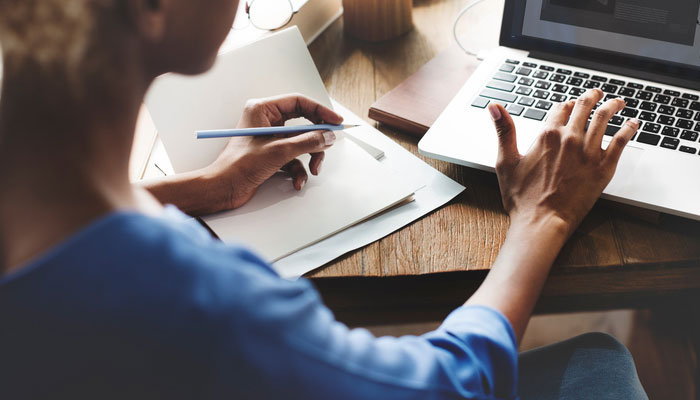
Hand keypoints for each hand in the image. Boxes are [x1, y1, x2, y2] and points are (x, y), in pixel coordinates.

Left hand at [204, 94, 342, 209]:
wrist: (222, 189)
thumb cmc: (238, 166)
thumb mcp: (279, 151)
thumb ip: (307, 142)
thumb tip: (327, 136)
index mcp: (262, 110)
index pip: (298, 102)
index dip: (320, 111)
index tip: (336, 121)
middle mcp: (266, 121)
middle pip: (302, 124)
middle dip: (315, 140)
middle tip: (328, 146)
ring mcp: (269, 139)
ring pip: (300, 143)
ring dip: (309, 158)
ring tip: (312, 170)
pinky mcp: (270, 155)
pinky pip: (293, 158)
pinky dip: (298, 171)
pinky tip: (297, 182)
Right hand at [489, 89, 638, 234]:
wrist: (542, 222)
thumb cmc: (522, 198)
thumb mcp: (506, 161)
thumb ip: (504, 131)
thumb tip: (494, 107)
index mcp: (547, 135)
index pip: (561, 109)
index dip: (566, 105)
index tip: (570, 105)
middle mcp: (570, 139)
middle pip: (584, 107)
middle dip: (592, 97)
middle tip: (597, 94)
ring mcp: (589, 152)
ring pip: (605, 118)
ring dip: (612, 105)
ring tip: (618, 102)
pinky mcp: (604, 167)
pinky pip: (621, 141)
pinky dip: (629, 128)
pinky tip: (633, 124)